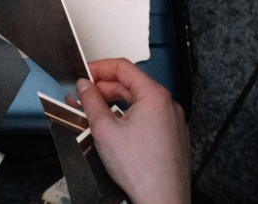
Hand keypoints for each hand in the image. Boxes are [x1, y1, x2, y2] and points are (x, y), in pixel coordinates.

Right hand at [73, 59, 190, 203]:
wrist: (162, 202)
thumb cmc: (141, 171)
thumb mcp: (104, 129)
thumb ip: (91, 101)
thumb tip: (84, 86)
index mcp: (155, 96)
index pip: (123, 67)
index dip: (99, 68)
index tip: (84, 74)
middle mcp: (168, 105)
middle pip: (131, 85)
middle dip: (104, 89)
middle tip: (83, 96)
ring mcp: (173, 122)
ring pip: (139, 102)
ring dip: (114, 103)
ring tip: (94, 112)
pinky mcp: (173, 138)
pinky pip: (148, 118)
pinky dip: (129, 117)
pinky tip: (114, 128)